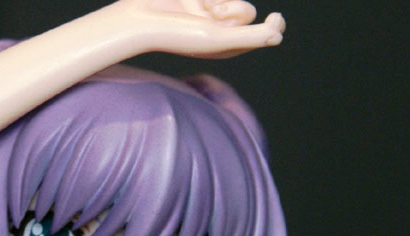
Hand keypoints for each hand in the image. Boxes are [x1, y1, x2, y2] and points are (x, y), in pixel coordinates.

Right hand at [116, 0, 285, 57]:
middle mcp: (219, 31)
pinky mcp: (199, 0)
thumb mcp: (217, 39)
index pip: (261, 35)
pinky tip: (192, 0)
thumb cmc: (176, 35)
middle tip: (212, 16)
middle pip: (247, 12)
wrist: (140, 19)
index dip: (273, 26)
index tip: (276, 18)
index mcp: (226, 48)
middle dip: (233, 11)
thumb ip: (249, 37)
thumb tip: (278, 36)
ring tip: (199, 7)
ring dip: (219, 0)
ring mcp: (208, 13)